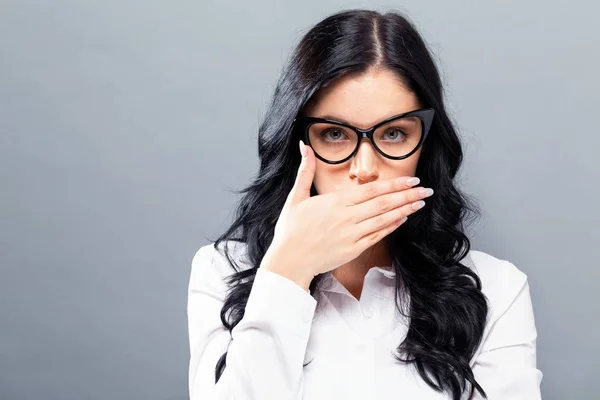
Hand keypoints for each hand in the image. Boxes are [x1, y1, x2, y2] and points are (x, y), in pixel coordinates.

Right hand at [260, 140, 433, 289]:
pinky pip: (377, 237)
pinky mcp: (353, 250)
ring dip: (404, 210)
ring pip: (384, 220)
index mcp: (335, 202)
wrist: (288, 261)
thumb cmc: (290, 230)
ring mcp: (352, 235)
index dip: (394, 184)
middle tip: (426, 190)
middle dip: (407, 195)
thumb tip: (303, 146)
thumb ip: (305, 170)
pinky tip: (403, 219)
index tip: (411, 180)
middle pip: (383, 204)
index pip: (371, 190)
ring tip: (420, 203)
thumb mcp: (295, 197)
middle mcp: (347, 218)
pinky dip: (391, 227)